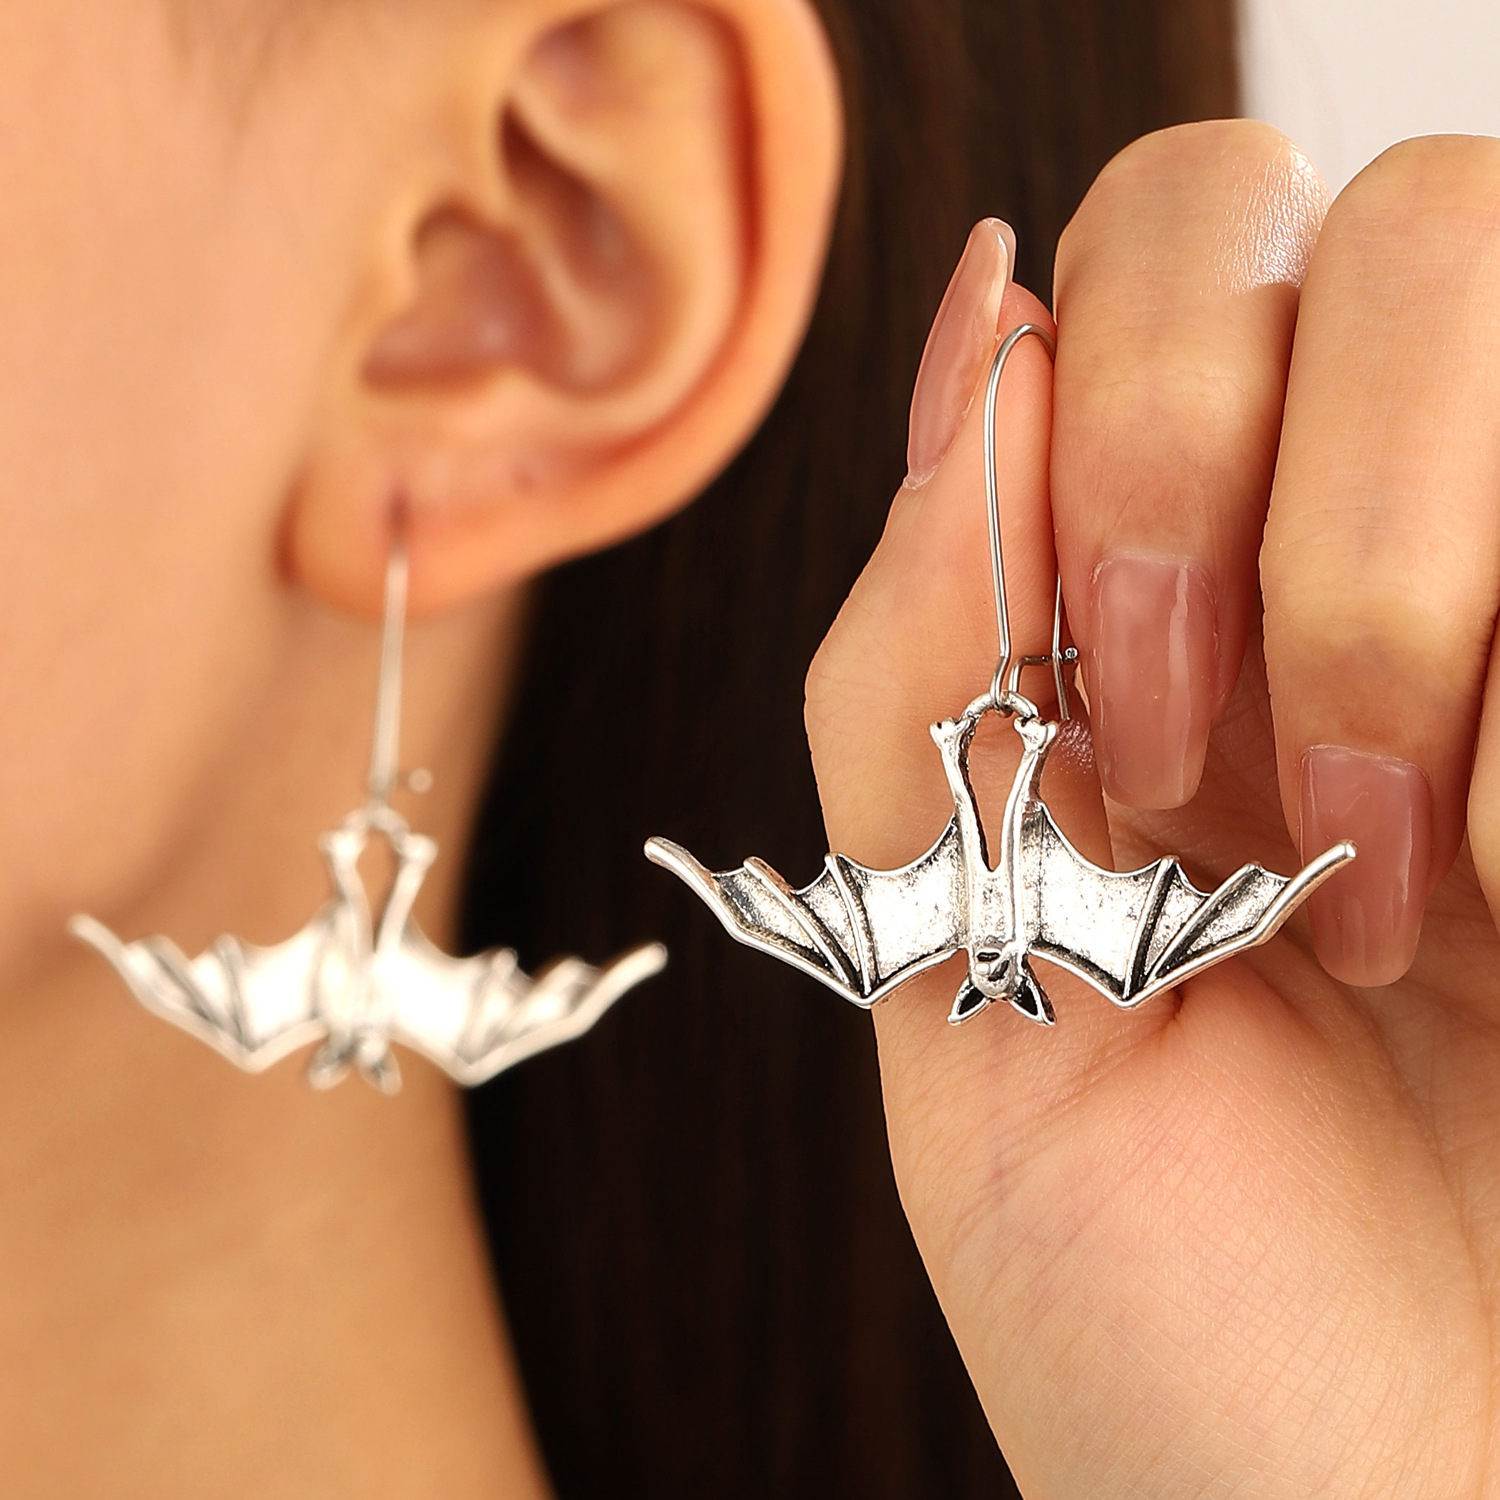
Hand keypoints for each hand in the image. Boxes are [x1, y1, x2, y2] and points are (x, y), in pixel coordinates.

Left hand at [805, 124, 1499, 1496]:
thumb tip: (973, 329)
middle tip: (1212, 778)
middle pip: (1383, 228)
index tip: (1095, 702)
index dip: (1111, 421)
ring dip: (1407, 594)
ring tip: (1395, 892)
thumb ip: (913, 663)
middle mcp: (1383, 569)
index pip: (1163, 261)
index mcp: (1166, 622)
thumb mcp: (943, 976)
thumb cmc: (1167, 1306)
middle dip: (1255, 481)